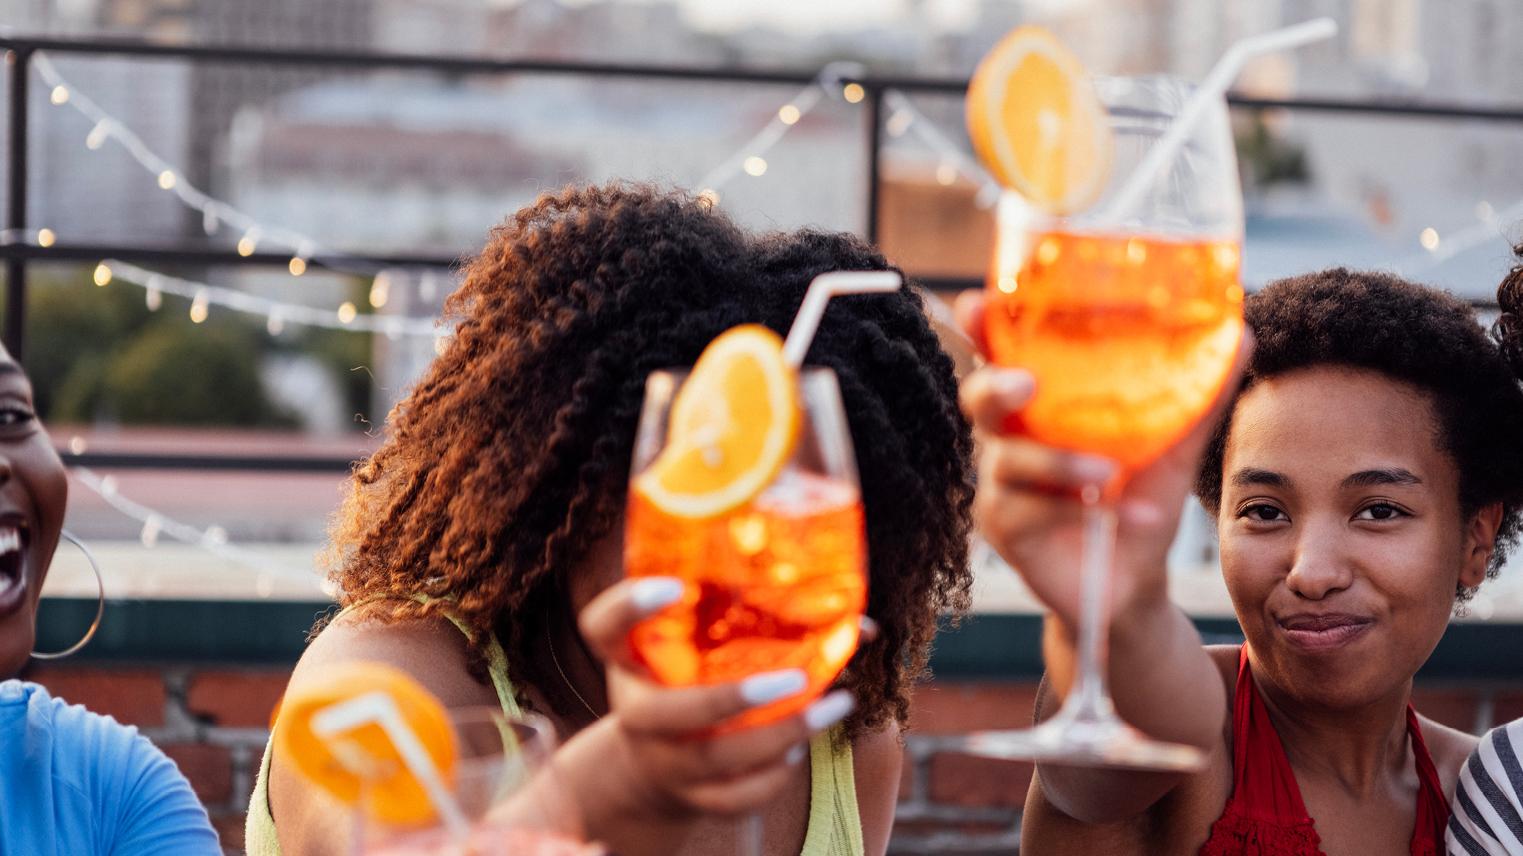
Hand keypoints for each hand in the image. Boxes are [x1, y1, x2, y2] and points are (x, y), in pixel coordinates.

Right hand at [573, 577, 855, 818]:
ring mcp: (658, 758)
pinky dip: (772, 775)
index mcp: (626, 657)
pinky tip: (800, 746)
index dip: (629, 606)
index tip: (674, 586)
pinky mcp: (687, 796)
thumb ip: (753, 615)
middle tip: (793, 679)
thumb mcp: (697, 642)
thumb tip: (861, 621)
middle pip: (657, 713)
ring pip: (709, 760)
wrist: (655, 758)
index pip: (601, 626)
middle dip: (727, 700)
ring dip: (778, 736)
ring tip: (833, 708)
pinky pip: (731, 797)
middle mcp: (632, 709)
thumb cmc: (690, 678)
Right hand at [955, 291, 1250, 627]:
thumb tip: (1242, 334)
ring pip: (1007, 460)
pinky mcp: (1003, 527)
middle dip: (996, 386)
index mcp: (1042, 402)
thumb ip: (1198, 395)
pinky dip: (1077, 511)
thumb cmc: (1140, 499)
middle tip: (1028, 384)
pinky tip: (1126, 516)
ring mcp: (1000, 482)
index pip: (1002, 354)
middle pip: (979, 399)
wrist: (1134, 579)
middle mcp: (1010, 435)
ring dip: (1058, 463)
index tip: (976, 303)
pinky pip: (1026, 510)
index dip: (982, 328)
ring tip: (1109, 474)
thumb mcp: (1175, 446)